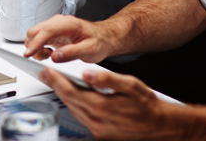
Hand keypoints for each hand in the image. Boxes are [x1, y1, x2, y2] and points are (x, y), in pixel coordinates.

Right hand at [24, 14, 110, 63]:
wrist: (103, 37)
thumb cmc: (98, 42)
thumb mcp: (90, 51)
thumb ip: (72, 53)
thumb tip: (55, 57)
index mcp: (68, 24)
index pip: (46, 31)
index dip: (36, 43)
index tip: (28, 54)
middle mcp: (58, 22)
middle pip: (35, 31)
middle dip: (34, 47)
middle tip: (45, 57)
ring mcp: (53, 26)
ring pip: (33, 34)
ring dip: (36, 48)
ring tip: (49, 56)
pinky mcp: (51, 32)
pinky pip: (37, 38)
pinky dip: (38, 47)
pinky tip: (49, 53)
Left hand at [40, 68, 176, 139]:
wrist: (161, 126)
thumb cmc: (147, 105)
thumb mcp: (131, 85)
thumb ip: (108, 78)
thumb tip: (88, 73)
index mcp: (102, 106)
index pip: (70, 92)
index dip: (56, 81)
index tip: (46, 71)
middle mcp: (97, 121)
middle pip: (68, 101)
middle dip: (55, 86)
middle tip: (45, 74)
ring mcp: (98, 129)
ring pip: (73, 110)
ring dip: (63, 96)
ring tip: (54, 82)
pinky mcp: (100, 133)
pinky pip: (81, 117)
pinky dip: (73, 105)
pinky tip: (71, 97)